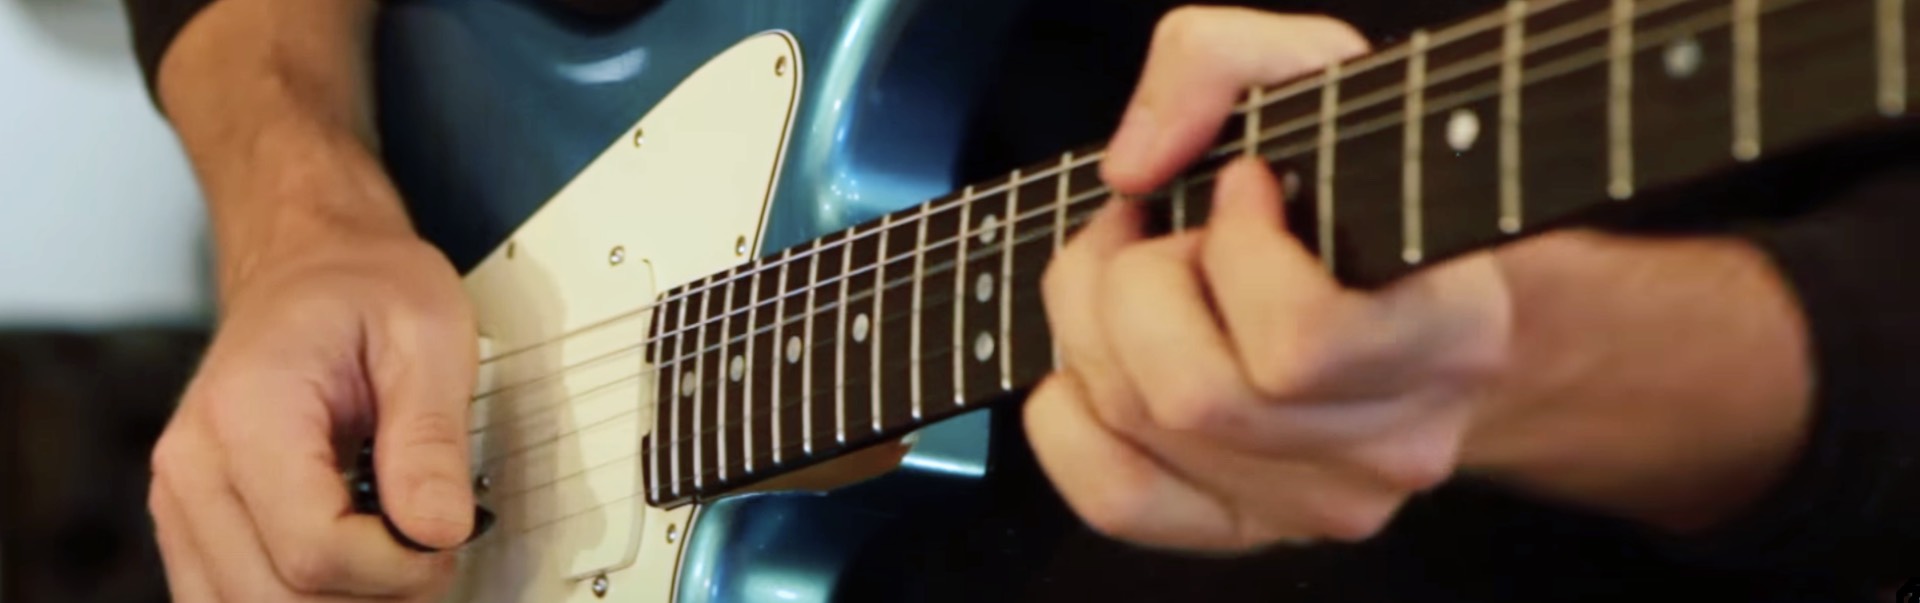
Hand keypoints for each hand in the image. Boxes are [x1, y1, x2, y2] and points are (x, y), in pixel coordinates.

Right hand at [149, 225, 480, 600]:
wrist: (308, 262)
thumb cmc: (364, 287)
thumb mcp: (429, 334)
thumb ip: (431, 437)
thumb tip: (439, 530)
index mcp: (249, 410)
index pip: (314, 547)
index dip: (397, 567)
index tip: (448, 538)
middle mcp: (194, 463)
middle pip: (278, 594)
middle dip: (374, 593)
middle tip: (432, 552)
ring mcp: (182, 498)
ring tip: (395, 554)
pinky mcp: (193, 520)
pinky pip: (231, 597)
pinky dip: (299, 598)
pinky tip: (352, 567)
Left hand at [1024, 8, 1512, 551]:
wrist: (1413, 291)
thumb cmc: (1362, 181)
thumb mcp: (1317, 71)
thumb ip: (1218, 60)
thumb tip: (1135, 168)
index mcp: (1453, 337)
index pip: (1301, 341)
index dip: (1236, 250)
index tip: (1246, 184)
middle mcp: (1397, 442)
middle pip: (1192, 393)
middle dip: (1135, 282)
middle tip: (1162, 230)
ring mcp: (1323, 502)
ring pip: (1144, 428)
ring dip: (1097, 328)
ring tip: (1138, 278)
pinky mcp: (1249, 529)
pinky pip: (1114, 497)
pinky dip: (1069, 416)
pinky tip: (1096, 357)